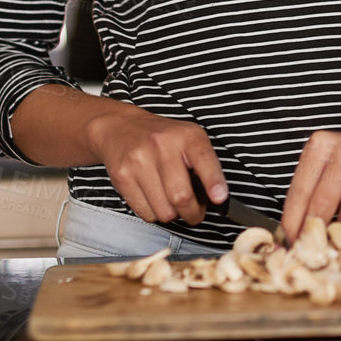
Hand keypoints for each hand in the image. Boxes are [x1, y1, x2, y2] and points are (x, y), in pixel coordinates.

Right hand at [86, 104, 226, 226]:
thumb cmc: (161, 137)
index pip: (204, 159)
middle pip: (181, 196)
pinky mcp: (122, 177)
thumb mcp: (189, 138)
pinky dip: (154, 213)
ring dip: (172, 214)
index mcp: (185, 136)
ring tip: (171, 200)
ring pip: (163, 211)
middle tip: (195, 212)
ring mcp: (139, 162)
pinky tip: (155, 197)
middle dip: (193, 213)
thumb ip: (205, 163)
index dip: (213, 182)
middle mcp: (161, 146)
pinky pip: (145, 213)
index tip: (219, 198)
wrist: (121, 127)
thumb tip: (216, 196)